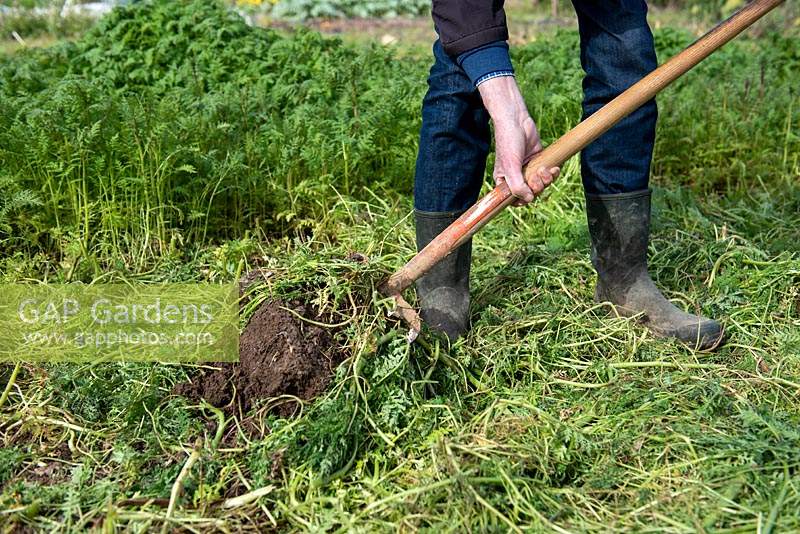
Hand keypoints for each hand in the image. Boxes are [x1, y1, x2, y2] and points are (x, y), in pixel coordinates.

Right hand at [478, 76, 559, 205]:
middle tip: (537, 177)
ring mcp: (529, 170)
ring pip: (541, 185)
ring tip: (545, 169)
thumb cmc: (508, 142)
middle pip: (531, 193)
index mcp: (505, 181)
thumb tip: (529, 199)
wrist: (516, 121)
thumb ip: (517, 186)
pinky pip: (548, 174)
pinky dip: (552, 174)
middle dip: (537, 187)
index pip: (514, 199)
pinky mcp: (539, 161)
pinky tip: (553, 168)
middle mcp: (517, 177)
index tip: (529, 195)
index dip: (523, 200)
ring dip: (546, 180)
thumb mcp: (510, 166)